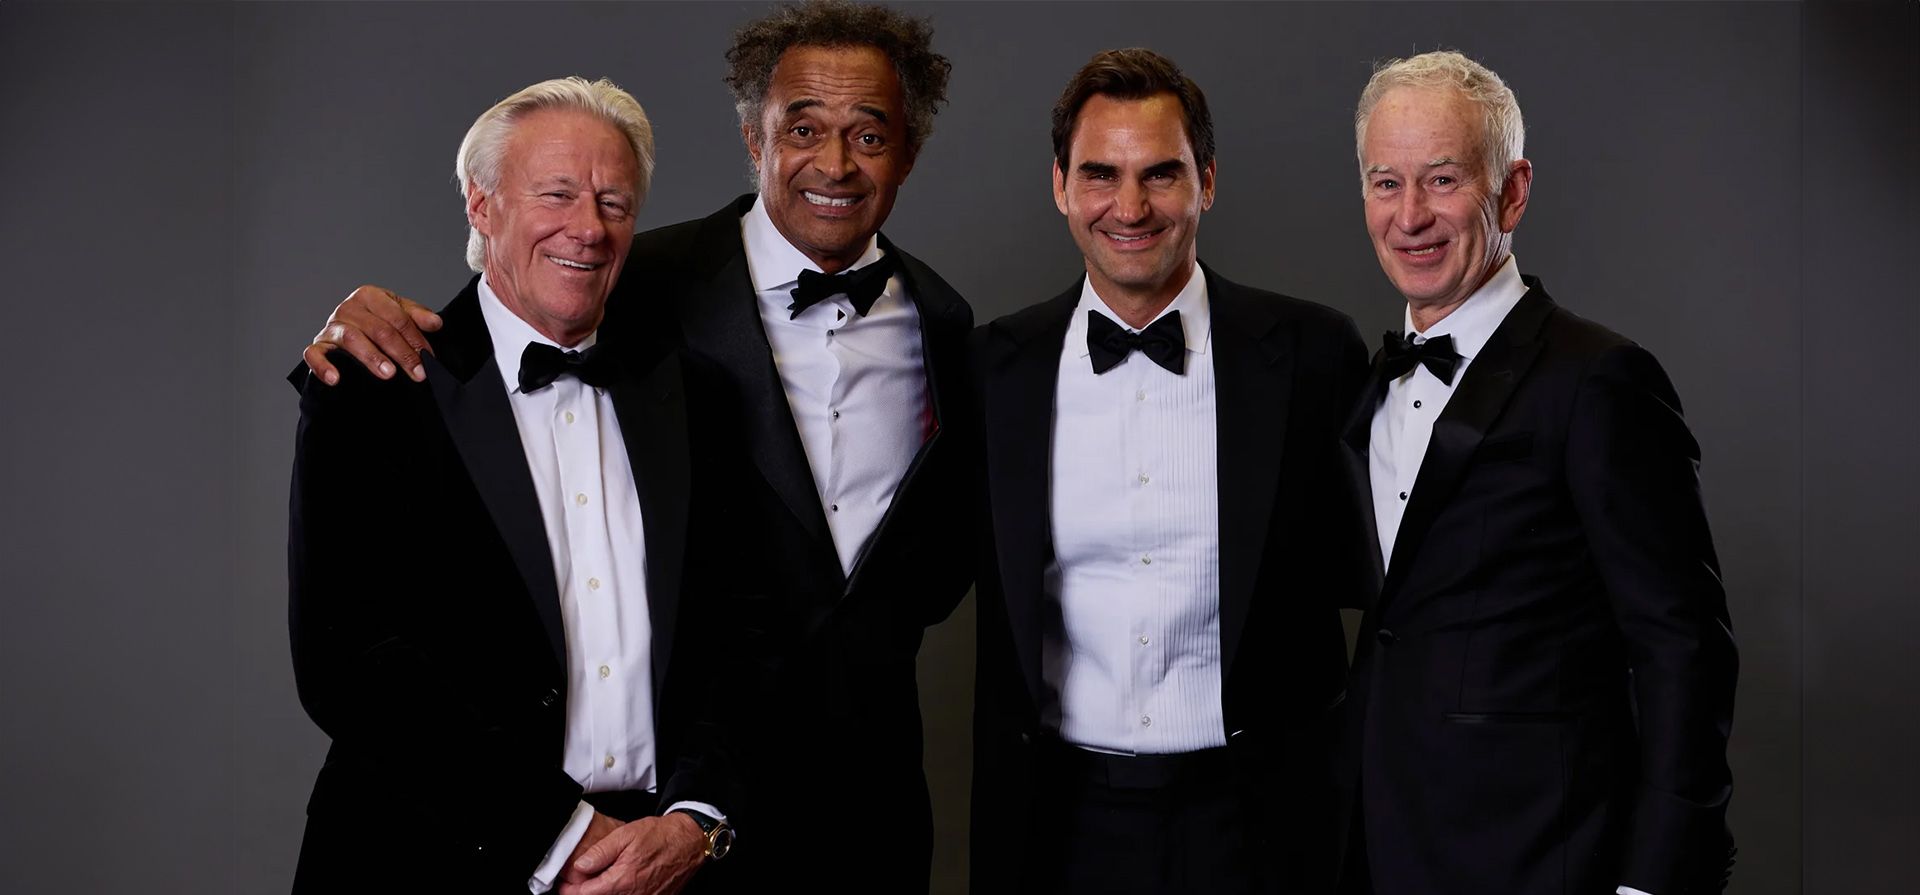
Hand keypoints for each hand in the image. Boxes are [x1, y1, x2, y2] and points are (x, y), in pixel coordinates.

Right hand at [303, 284, 441, 384]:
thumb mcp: (398, 315)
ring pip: (351, 339)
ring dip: (371, 357)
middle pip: (378, 330)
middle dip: (401, 352)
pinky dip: (323, 366)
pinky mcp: (318, 345)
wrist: (347, 334)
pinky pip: (314, 354)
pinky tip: (336, 379)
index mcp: (369, 296)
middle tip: (417, 372)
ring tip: (388, 373)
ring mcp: (332, 327)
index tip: (429, 357)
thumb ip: (417, 317)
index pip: (397, 317)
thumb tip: (436, 323)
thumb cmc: (376, 323)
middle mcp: (348, 308)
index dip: (415, 338)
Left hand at [557, 813, 706, 894]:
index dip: (570, 891)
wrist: (688, 842)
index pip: (585, 894)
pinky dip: (621, 894)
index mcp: (622, 880)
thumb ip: (600, 852)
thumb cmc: (659, 836)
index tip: (564, 886)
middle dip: (585, 893)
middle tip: (578, 884)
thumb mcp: (625, 835)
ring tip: (599, 883)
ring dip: (603, 894)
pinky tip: (619, 885)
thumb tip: (580, 865)